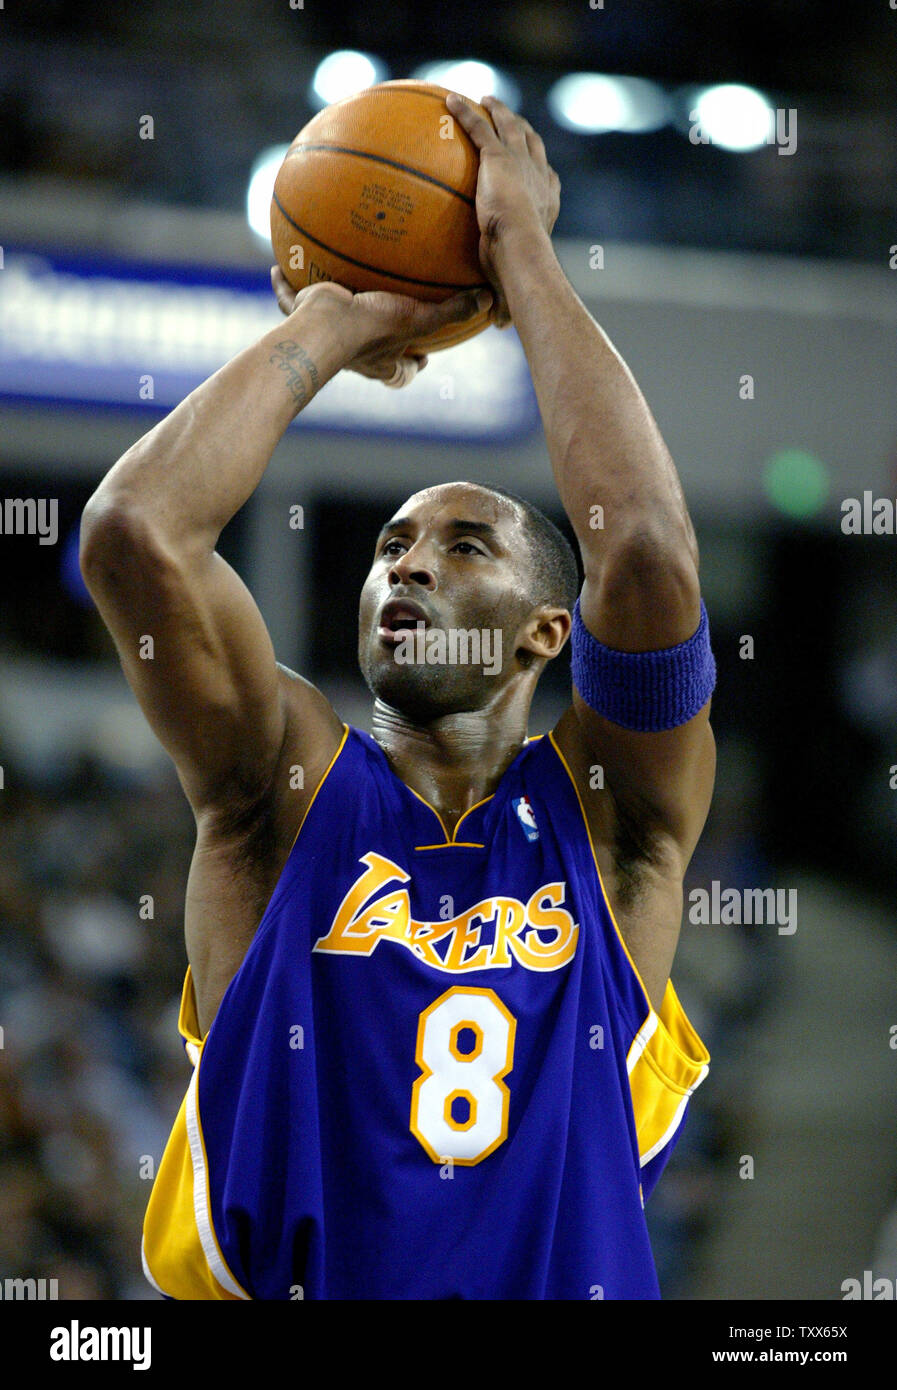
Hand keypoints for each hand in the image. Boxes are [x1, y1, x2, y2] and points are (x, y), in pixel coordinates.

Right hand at [271, 266, 491, 387]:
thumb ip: (452, 311)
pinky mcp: (301, 315)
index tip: (424, 356)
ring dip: (327, 308)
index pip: (403, 371)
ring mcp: (325, 334)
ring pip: (325, 323)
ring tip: (329, 282)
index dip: (415, 364)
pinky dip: (284, 284)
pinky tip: (278, 263)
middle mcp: (354, 352)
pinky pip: (290, 297)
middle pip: (366, 350)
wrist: (323, 329)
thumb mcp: (419, 319)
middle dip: (372, 335)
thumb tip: (488, 299)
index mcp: (382, 359)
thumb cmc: (372, 330)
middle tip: (383, 315)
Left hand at [444, 93, 559, 326]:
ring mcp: (520, 163)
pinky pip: (479, 127)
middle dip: (523, 129)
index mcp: (545, 204)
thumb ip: (504, 300)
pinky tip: (449, 99)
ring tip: (487, 99)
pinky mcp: (498, 157)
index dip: (541, 170)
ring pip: (510, 127)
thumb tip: (501, 327)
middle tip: (511, 118)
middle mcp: (538, 177)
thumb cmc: (522, 274)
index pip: (546, 181)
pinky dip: (466, 112)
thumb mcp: (511, 285)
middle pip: (533, 144)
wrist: (521, 252)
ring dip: (498, 110)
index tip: (536, 164)